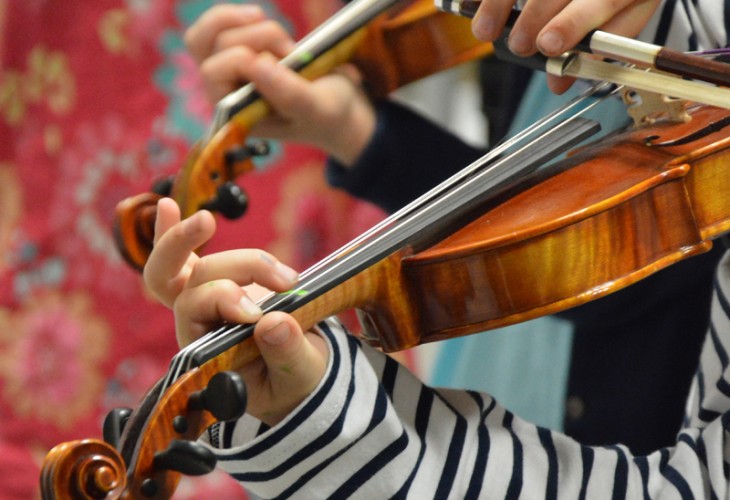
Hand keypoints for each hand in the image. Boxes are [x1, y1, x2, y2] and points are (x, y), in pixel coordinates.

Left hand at [144, 198, 328, 424]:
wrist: (302, 374)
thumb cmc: (294, 380)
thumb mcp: (299, 375)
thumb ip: (288, 354)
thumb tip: (274, 323)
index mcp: (204, 350)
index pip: (193, 311)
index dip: (223, 300)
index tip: (258, 312)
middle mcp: (198, 321)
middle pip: (181, 279)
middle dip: (186, 249)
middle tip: (207, 223)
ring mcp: (208, 297)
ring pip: (207, 263)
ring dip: (249, 262)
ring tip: (290, 281)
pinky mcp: (221, 280)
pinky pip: (187, 253)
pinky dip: (175, 229)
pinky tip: (166, 205)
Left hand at [184, 4, 375, 165]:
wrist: (337, 104)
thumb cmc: (326, 112)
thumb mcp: (317, 108)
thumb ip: (290, 94)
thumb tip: (257, 64)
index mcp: (235, 113)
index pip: (213, 71)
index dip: (243, 58)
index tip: (284, 62)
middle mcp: (224, 91)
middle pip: (216, 44)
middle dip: (257, 38)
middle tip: (291, 53)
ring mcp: (228, 68)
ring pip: (215, 28)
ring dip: (252, 24)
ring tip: (282, 40)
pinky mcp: (238, 49)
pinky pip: (223, 22)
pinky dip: (247, 17)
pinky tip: (265, 23)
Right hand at [471, 0, 660, 92]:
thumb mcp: (627, 14)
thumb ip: (596, 49)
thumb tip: (558, 83)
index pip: (605, 0)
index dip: (572, 23)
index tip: (547, 46)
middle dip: (534, 17)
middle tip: (519, 46)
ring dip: (499, 3)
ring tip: (485, 31)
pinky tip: (472, 6)